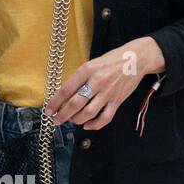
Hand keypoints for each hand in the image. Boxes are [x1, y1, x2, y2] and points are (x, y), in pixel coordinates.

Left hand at [46, 37, 165, 130]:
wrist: (136, 59)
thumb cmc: (111, 60)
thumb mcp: (92, 63)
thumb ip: (79, 78)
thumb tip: (64, 96)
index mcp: (87, 70)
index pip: (66, 90)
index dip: (54, 103)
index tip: (48, 110)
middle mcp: (97, 81)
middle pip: (75, 104)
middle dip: (62, 115)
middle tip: (56, 120)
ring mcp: (108, 92)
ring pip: (88, 113)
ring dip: (76, 120)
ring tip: (71, 120)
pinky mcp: (118, 101)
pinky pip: (105, 118)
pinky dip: (94, 125)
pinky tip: (87, 125)